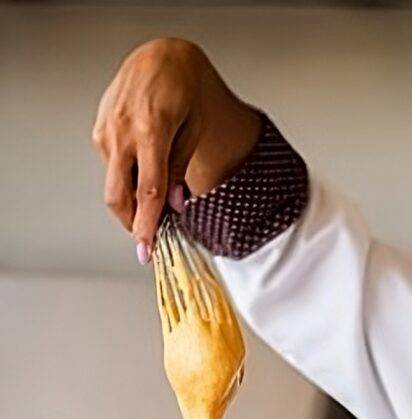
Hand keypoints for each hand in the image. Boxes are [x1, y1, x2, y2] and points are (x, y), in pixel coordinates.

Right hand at [92, 38, 261, 255]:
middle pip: (118, 195)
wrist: (162, 58)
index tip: (145, 250)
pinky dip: (127, 180)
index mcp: (151, 130)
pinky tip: (144, 174)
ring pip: (114, 184)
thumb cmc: (185, 91)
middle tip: (149, 240)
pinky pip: (112, 168)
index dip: (146, 226)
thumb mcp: (194, 131)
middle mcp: (122, 130)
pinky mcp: (99, 130)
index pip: (147, 192)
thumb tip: (176, 206)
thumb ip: (180, 170)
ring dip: (132, 201)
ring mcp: (106, 129)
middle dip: (132, 224)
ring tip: (155, 202)